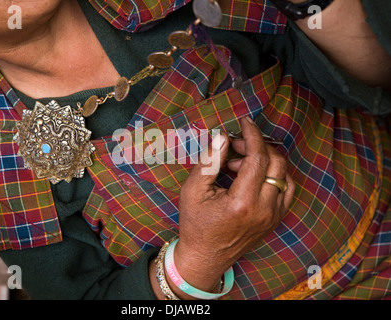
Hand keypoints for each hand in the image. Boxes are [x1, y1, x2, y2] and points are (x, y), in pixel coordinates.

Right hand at [173, 116, 294, 294]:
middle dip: (257, 146)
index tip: (245, 123)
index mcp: (242, 203)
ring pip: (283, 174)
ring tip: (238, 164)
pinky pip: (286, 188)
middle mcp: (264, 210)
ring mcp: (273, 216)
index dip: (252, 136)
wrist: (205, 257)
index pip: (257, 158)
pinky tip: (253, 175)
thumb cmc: (195, 224)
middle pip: (275, 163)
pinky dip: (273, 175)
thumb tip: (223, 137)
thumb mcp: (193, 190)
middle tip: (235, 146)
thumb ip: (209, 161)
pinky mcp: (276, 219)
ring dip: (265, 161)